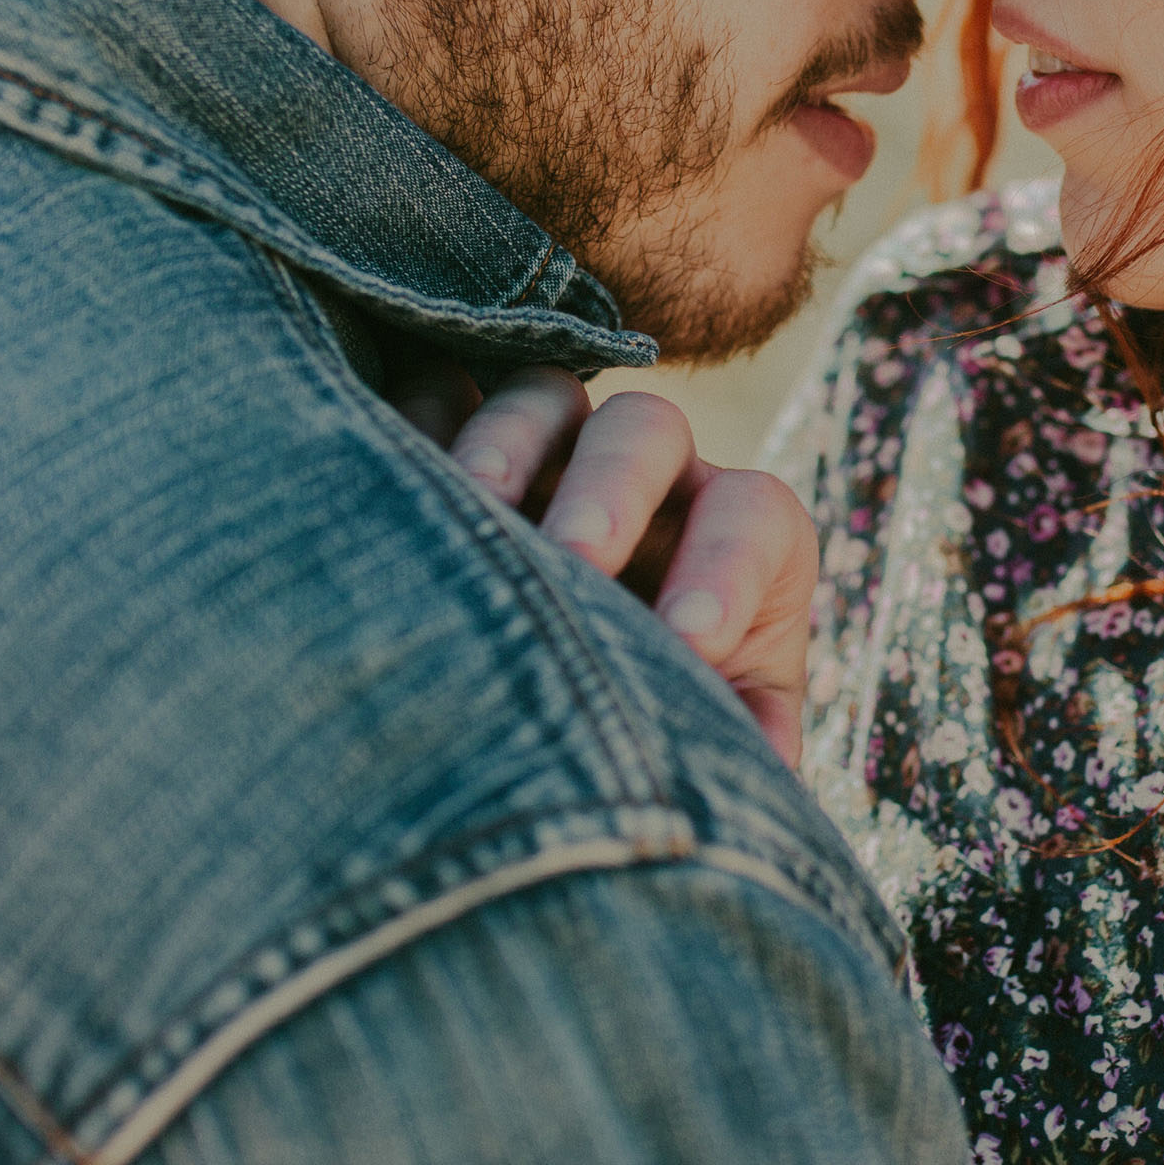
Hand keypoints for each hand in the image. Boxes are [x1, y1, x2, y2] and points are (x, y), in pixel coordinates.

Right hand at [410, 367, 816, 768]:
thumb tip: (769, 773)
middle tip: (577, 559)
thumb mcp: (714, 727)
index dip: (728, 564)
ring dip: (510, 441)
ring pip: (545, 397)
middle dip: (612, 488)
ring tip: (477, 506)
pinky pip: (441, 392)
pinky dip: (420, 416)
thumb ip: (743, 737)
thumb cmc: (661, 715)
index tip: (689, 640)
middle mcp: (650, 478)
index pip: (753, 514)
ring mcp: (553, 453)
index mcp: (734, 535)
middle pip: (647, 431)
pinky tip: (395, 467)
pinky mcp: (462, 445)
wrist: (566, 716)